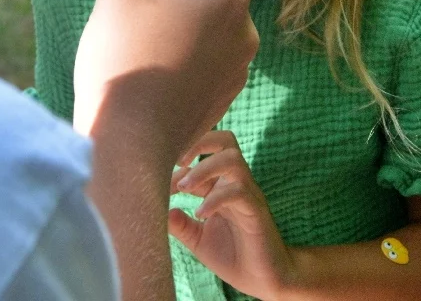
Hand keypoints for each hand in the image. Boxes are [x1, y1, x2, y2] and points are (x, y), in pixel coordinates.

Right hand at [73, 0, 260, 163]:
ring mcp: (236, 68)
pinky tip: (143, 55)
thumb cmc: (123, 60)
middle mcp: (244, 32)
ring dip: (178, 6)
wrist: (128, 146)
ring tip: (131, 19)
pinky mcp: (220, 95)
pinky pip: (207, 51)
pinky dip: (182, 39)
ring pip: (212, 18)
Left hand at [169, 131, 298, 299]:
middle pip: (224, 140)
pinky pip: (239, 191)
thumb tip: (158, 209)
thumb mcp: (197, 239)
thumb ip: (178, 224)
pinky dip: (216, 198)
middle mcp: (234, 183)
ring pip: (232, 159)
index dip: (176, 164)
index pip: (201, 154)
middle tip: (177, 161)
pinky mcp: (257, 211)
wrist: (264, 281)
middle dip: (199, 142)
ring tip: (185, 188)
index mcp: (220, 184)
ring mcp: (248, 194)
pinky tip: (200, 214)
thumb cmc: (232, 255)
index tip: (156, 182)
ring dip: (204, 168)